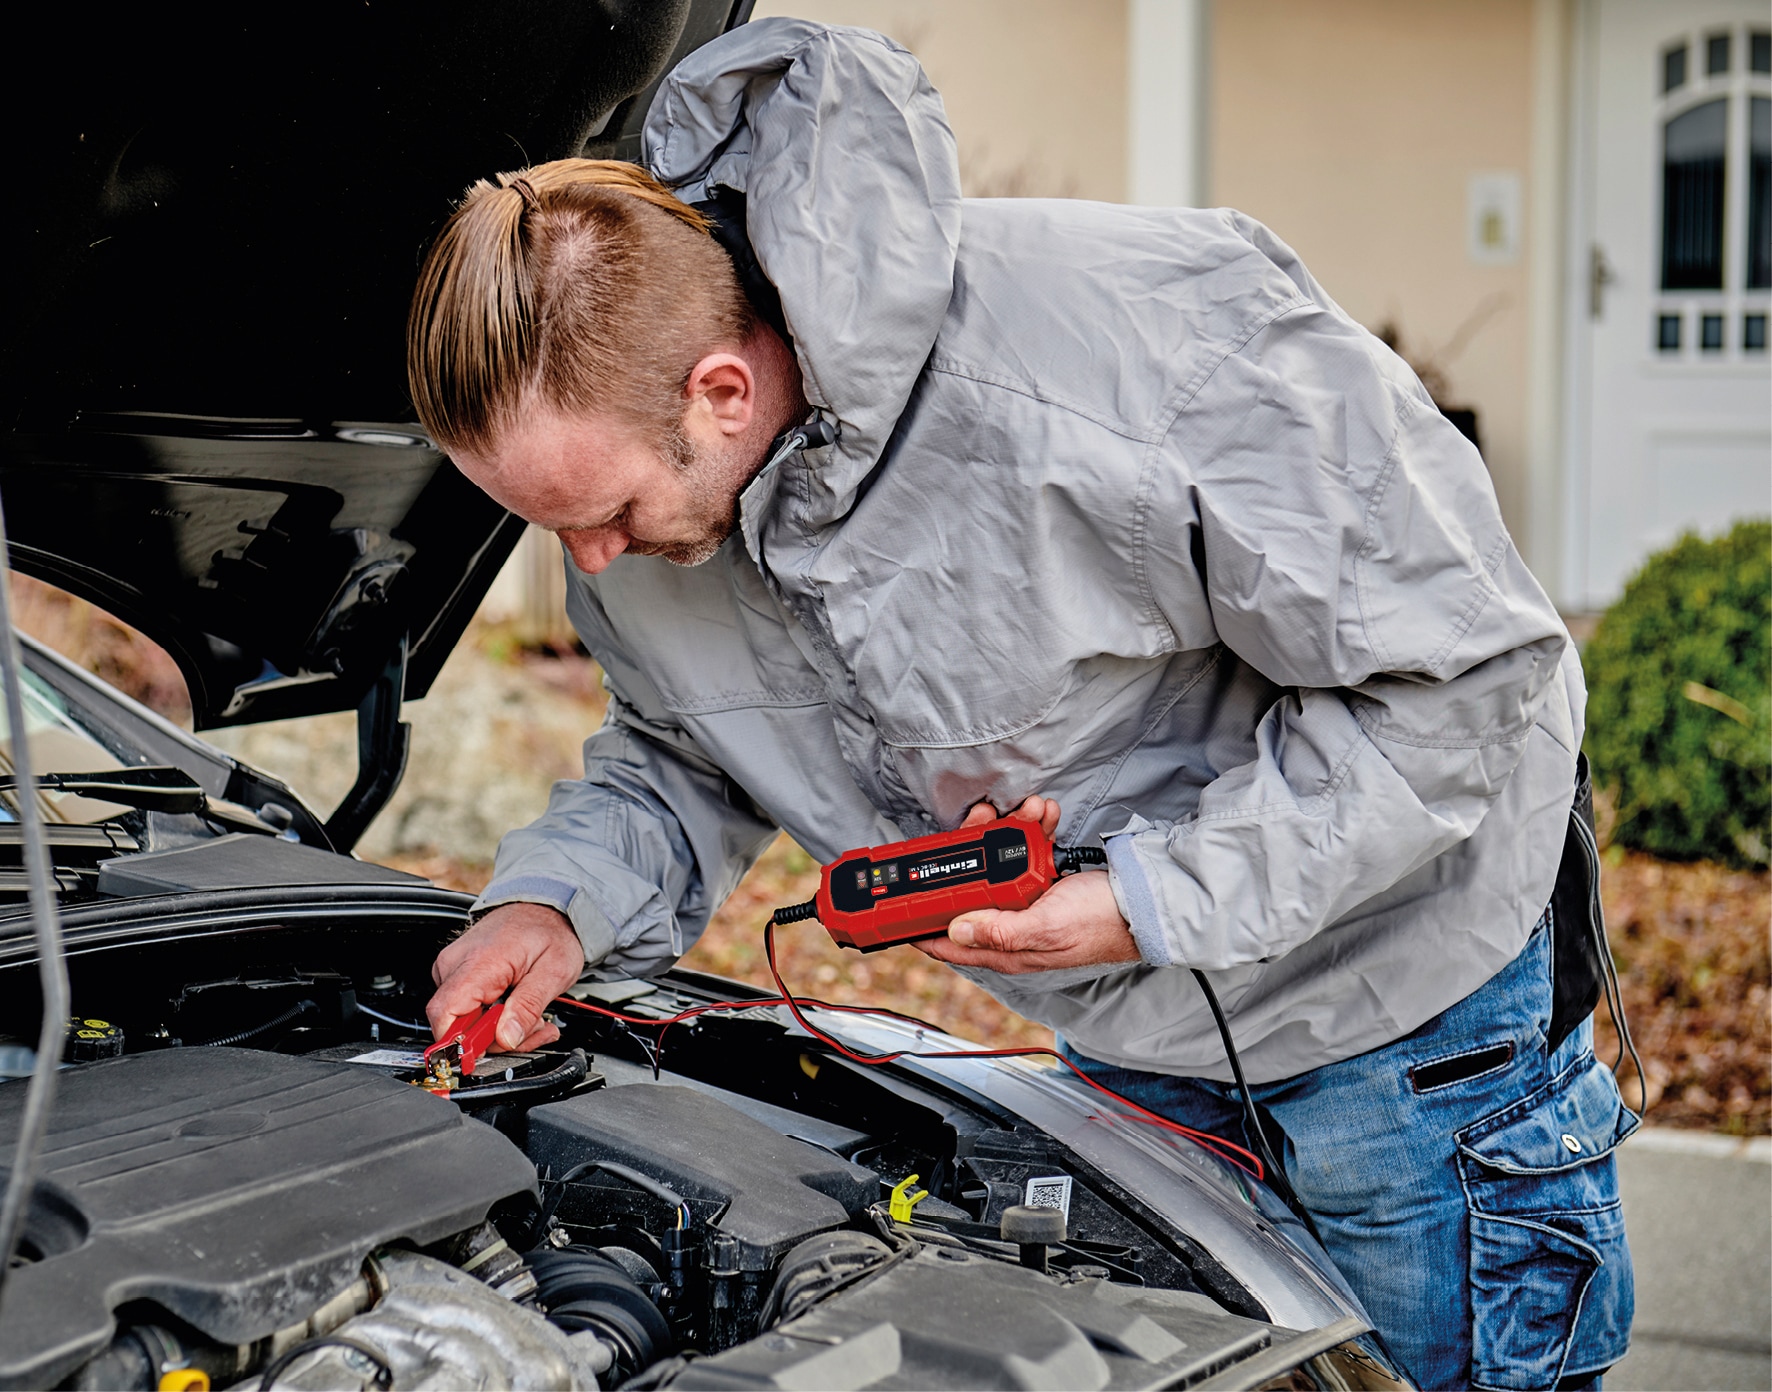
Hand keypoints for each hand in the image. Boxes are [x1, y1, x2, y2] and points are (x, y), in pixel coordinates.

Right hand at [427, 902, 584, 1050]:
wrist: (545, 906)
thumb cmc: (550, 931)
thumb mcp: (554, 971)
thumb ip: (528, 1007)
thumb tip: (507, 1039)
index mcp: (478, 963)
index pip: (444, 1015)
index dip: (459, 1044)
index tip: (487, 1054)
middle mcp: (456, 964)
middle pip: (456, 1024)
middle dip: (496, 1039)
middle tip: (533, 1029)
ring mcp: (454, 967)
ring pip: (463, 1021)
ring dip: (499, 1030)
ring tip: (531, 1015)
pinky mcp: (458, 973)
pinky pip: (467, 1009)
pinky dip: (493, 1017)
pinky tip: (517, 1008)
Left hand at [914, 797, 1138, 974]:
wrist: (1144, 905)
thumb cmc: (1101, 924)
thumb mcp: (1047, 927)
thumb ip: (1001, 930)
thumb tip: (955, 930)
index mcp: (1004, 947)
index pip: (947, 941)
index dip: (919, 921)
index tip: (900, 895)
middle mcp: (1009, 926)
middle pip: (969, 888)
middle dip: (973, 848)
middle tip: (982, 818)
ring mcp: (1026, 903)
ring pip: (999, 862)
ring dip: (1009, 830)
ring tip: (1027, 810)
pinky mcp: (1044, 883)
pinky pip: (1027, 853)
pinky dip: (1033, 831)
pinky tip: (1044, 816)